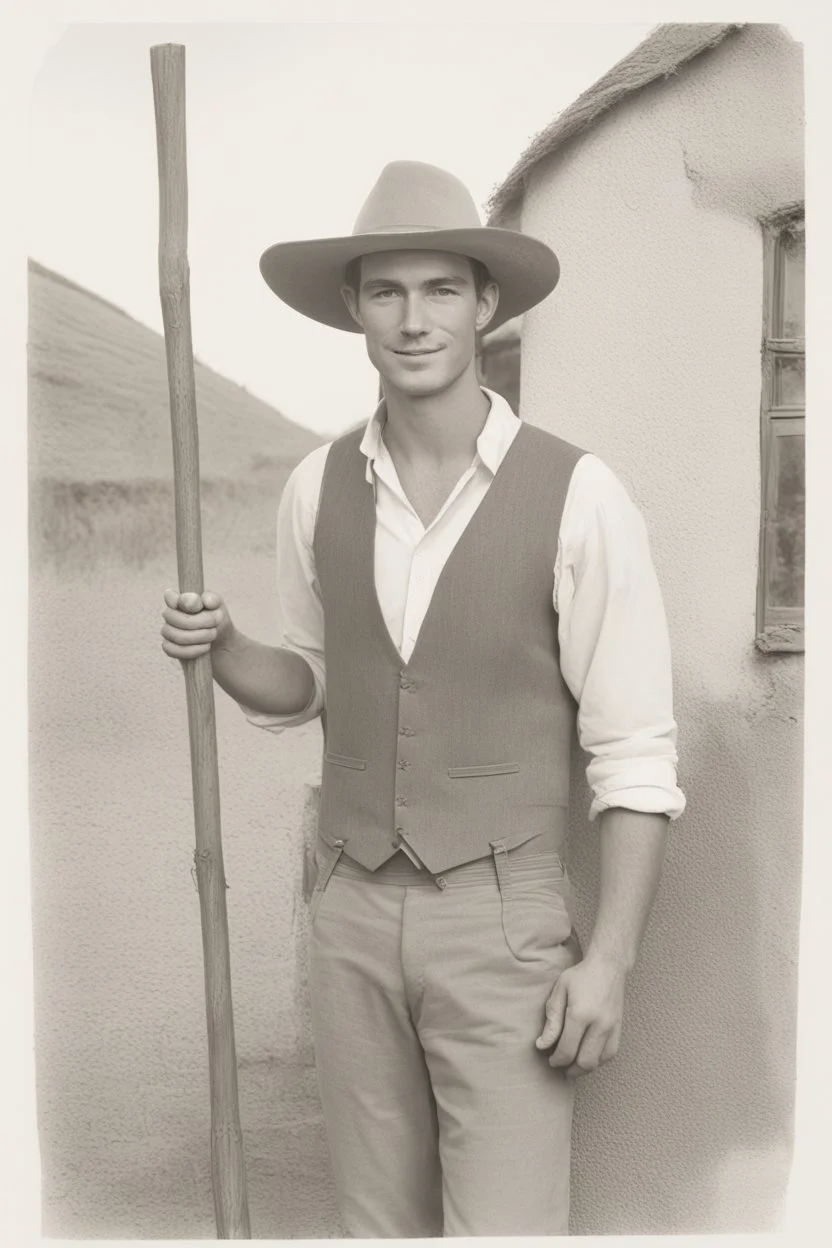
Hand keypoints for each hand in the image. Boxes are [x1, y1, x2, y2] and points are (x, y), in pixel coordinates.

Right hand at [160, 589, 234, 660]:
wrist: (220, 641)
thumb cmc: (216, 619)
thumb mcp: (219, 606)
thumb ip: (211, 599)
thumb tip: (203, 600)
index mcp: (180, 600)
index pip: (170, 596)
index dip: (183, 602)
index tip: (199, 606)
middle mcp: (170, 614)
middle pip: (176, 619)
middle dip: (201, 622)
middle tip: (215, 623)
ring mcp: (167, 631)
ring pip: (178, 636)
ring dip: (201, 637)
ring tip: (212, 634)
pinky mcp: (169, 648)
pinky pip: (175, 650)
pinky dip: (194, 650)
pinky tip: (205, 646)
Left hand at [536, 951, 626, 1078]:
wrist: (608, 965)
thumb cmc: (580, 976)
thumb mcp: (559, 992)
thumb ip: (552, 1020)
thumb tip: (542, 1045)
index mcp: (580, 1014)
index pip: (567, 1050)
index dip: (556, 1060)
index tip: (550, 1059)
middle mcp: (599, 1024)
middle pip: (585, 1061)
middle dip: (570, 1069)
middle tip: (560, 1066)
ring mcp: (612, 1027)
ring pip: (599, 1061)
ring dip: (584, 1068)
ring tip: (572, 1066)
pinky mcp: (619, 1028)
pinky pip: (610, 1054)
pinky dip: (598, 1060)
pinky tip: (587, 1057)